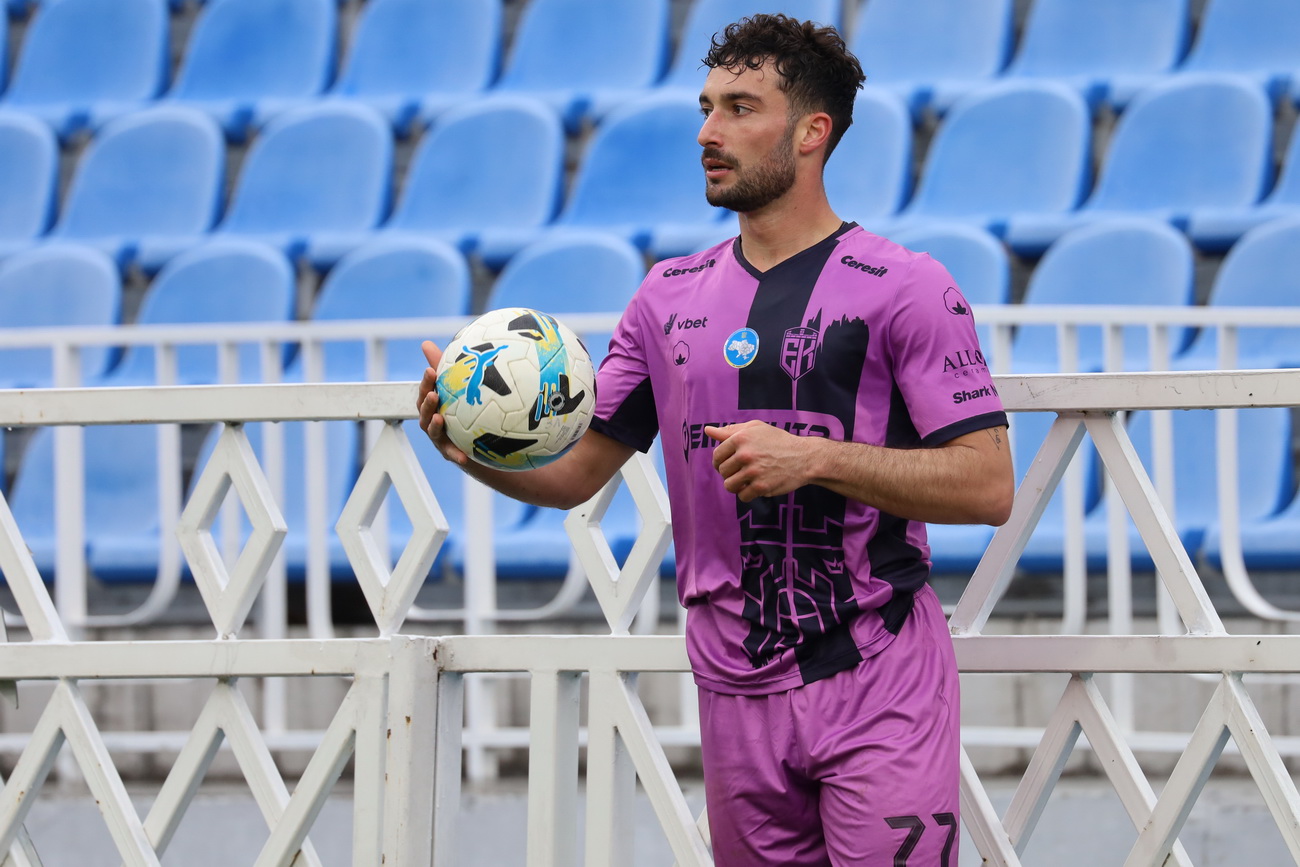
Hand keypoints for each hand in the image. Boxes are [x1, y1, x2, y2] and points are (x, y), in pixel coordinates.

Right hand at [417, 340, 468, 465]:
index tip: (431, 371)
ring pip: (433, 432)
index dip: (427, 382)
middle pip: (424, 412)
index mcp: (434, 404)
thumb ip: (446, 367)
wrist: (477, 444)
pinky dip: (455, 455)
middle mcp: (432, 420)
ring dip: (435, 425)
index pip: (426, 391)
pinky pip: (452, 454)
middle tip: (434, 394)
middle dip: (427, 403)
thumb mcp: (457, 388)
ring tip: (440, 418)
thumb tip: (426, 343)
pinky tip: (463, 456)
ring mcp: (439, 438)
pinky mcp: (450, 453)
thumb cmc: (464, 411)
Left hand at [706, 421, 812, 501]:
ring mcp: (753, 472)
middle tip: (741, 471)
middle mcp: (745, 454)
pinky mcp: (762, 487)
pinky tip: (755, 486)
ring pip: (729, 486)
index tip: (729, 464)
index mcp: (741, 438)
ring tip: (746, 480)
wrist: (803, 457)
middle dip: (729, 473)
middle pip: (722, 471)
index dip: (721, 461)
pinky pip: (742, 496)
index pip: (717, 455)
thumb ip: (731, 430)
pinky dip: (747, 494)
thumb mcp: (755, 429)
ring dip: (736, 485)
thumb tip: (707, 431)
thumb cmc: (778, 441)